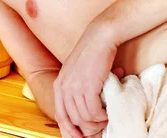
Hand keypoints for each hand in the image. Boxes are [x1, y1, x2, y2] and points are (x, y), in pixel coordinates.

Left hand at [54, 23, 121, 137]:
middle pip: (73, 120)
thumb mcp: (76, 73)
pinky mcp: (87, 86)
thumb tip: (84, 115)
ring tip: (106, 119)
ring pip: (84, 117)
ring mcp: (74, 86)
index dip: (69, 131)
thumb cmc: (92, 56)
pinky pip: (94, 111)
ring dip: (97, 122)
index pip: (60, 116)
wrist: (99, 38)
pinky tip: (108, 112)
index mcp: (58, 85)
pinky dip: (102, 116)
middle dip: (87, 129)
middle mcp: (63, 87)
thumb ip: (75, 90)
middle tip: (100, 130)